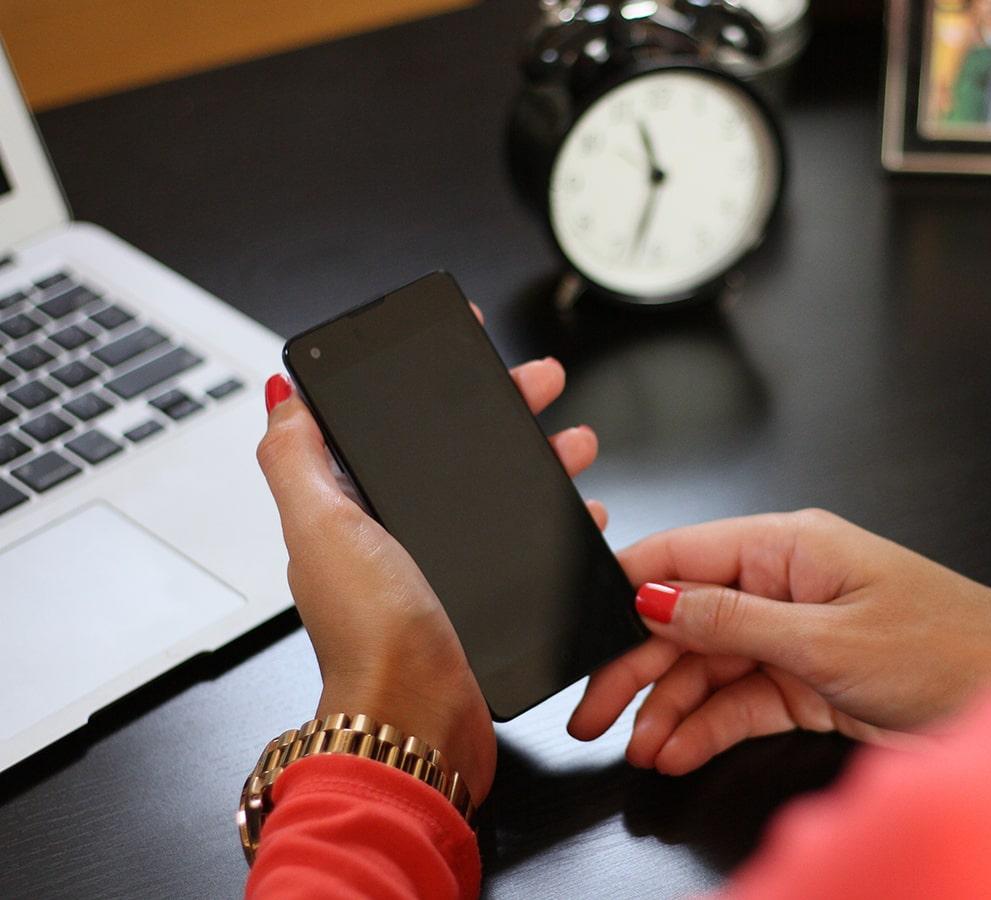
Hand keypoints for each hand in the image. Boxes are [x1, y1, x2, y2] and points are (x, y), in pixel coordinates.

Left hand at [255, 335, 604, 801]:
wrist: (421, 721)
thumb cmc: (372, 633)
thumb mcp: (322, 527)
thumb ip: (295, 457)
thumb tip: (280, 392)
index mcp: (352, 508)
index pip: (390, 425)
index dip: (425, 381)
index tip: (462, 344)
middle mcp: (396, 534)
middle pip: (455, 450)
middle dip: (503, 408)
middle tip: (541, 381)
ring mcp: (442, 566)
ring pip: (499, 491)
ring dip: (540, 457)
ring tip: (577, 443)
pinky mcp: (482, 598)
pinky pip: (526, 543)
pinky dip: (556, 520)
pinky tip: (583, 511)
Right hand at [568, 510, 990, 774]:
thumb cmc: (944, 646)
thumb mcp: (826, 639)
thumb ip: (732, 623)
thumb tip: (654, 601)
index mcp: (787, 546)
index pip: (682, 556)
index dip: (624, 590)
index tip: (577, 627)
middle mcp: (784, 583)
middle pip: (684, 619)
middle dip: (634, 665)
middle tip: (593, 712)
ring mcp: (793, 633)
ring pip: (706, 666)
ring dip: (668, 706)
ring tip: (637, 744)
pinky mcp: (806, 679)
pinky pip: (740, 699)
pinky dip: (707, 725)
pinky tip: (677, 749)